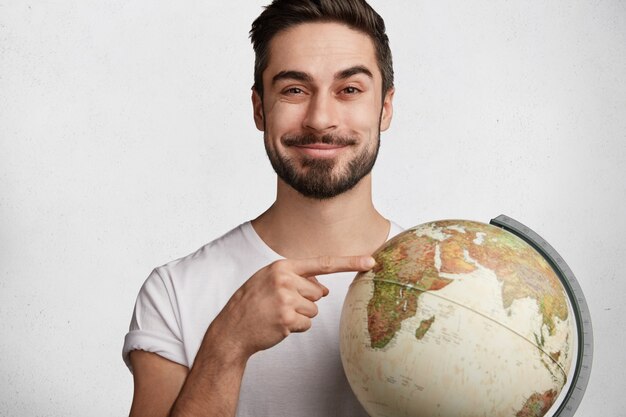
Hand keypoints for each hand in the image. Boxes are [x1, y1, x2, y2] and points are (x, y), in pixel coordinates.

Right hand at [208, 255, 375, 360]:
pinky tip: (277, 324)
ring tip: (277, 314)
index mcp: (282, 266)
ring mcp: (286, 299)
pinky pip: (306, 324)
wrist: (232, 328)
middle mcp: (285, 279)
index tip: (371, 261)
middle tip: (280, 305)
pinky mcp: (287, 318)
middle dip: (305, 301)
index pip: (323, 263)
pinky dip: (296, 327)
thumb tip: (323, 289)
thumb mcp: (270, 280)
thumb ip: (296, 279)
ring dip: (300, 316)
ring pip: (314, 310)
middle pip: (319, 293)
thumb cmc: (252, 303)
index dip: (349, 262)